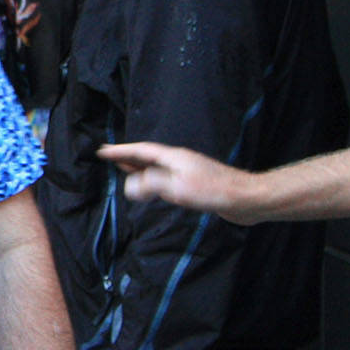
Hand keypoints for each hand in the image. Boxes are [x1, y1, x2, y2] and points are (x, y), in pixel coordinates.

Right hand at [99, 141, 258, 223]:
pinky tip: (155, 187)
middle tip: (109, 157)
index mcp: (173, 157)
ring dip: (139, 168)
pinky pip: (165, 178)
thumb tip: (130, 186)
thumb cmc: (213, 191)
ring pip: (157, 167)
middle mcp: (179, 161)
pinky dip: (152, 179)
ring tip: (126, 170)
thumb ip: (150, 184)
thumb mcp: (177, 188)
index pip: (141, 151)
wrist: (246, 199)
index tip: (103, 150)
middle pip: (148, 156)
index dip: (121, 151)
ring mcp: (188, 171)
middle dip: (128, 157)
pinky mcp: (195, 183)